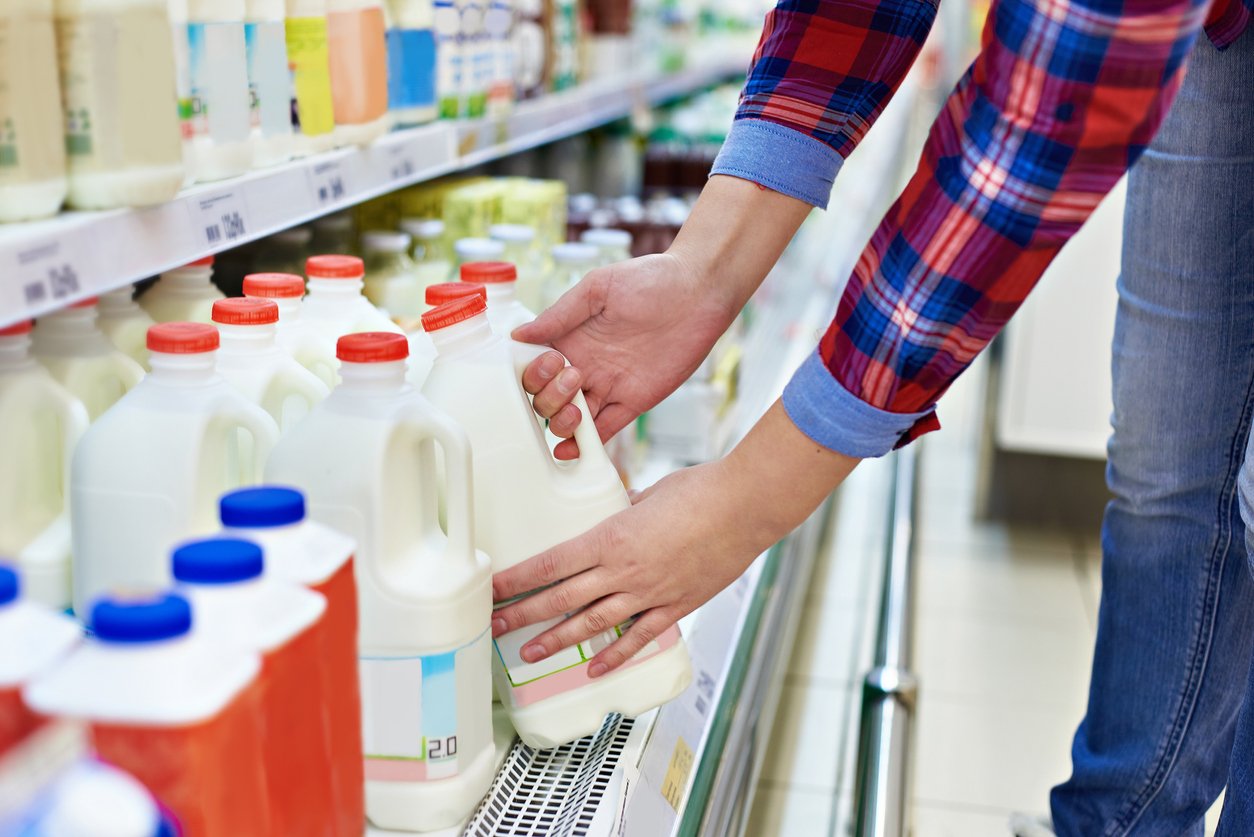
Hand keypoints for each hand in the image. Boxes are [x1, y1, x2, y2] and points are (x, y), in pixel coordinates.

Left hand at [490, 401, 860, 675]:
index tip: (494, 589)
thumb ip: (625, 506)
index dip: (517, 580)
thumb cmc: (701, 492)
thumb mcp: (649, 493)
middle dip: (522, 614)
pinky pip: (638, 637)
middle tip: (494, 625)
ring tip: (529, 652)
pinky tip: (596, 668)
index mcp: (610, 538)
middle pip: (561, 598)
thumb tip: (615, 507)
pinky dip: (615, 655)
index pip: (551, 564)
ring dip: (557, 640)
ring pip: (592, 624)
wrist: (745, 508)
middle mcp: (623, 571)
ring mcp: (648, 593)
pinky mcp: (675, 606)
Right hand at [515, 252, 736, 458]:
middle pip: (548, 399)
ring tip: (576, 409)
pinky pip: (605, 429)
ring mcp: (608, 386)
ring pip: (571, 419)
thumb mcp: (598, 288)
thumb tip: (519, 335)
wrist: (697, 292)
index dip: (535, 373)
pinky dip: (586, 444)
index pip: (536, 368)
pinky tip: (571, 449)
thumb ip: (559, 314)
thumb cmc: (650, 279)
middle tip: (573, 375)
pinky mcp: (633, 402)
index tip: (550, 361)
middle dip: (550, 397)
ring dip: (563, 422)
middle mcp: (585, 365)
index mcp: (571, 339)